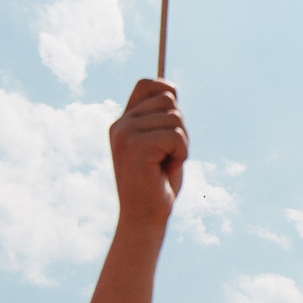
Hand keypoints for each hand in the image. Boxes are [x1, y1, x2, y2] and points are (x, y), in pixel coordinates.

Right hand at [108, 78, 185, 227]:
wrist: (144, 218)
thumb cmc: (157, 185)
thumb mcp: (161, 145)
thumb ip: (163, 119)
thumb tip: (171, 88)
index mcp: (123, 122)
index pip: (146, 84)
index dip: (166, 91)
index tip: (174, 119)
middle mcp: (121, 124)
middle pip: (168, 99)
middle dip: (179, 127)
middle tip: (169, 154)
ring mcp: (126, 134)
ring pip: (175, 117)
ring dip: (181, 143)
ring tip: (165, 164)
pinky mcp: (136, 146)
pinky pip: (176, 136)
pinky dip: (181, 153)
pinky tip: (166, 169)